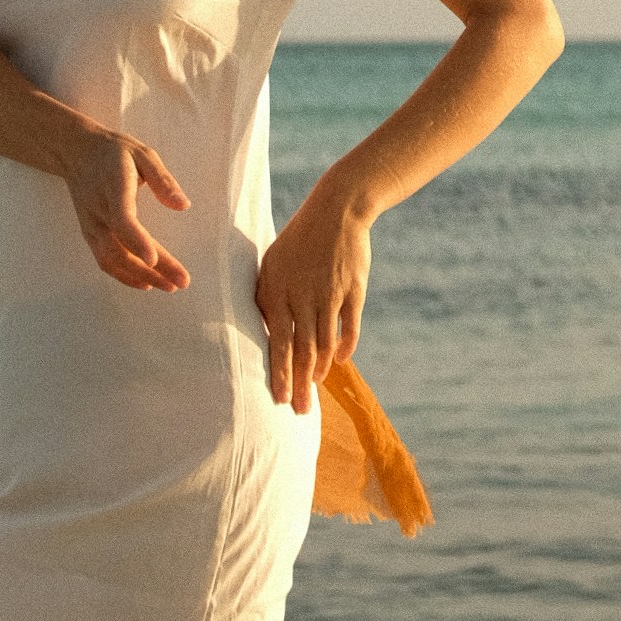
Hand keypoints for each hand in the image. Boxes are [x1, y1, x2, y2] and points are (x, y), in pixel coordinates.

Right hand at [67, 132, 190, 293]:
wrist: (75, 152)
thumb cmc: (114, 152)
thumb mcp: (143, 154)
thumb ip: (163, 180)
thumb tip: (183, 205)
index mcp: (113, 187)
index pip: (121, 219)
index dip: (136, 241)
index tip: (153, 259)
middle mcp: (98, 211)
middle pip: (120, 248)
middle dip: (151, 269)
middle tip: (181, 282)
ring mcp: (91, 225)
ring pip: (112, 260)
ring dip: (140, 277)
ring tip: (170, 285)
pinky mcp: (89, 234)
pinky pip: (105, 260)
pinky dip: (124, 276)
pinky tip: (146, 282)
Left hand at [255, 188, 370, 409]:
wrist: (337, 209)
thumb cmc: (298, 239)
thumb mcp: (273, 264)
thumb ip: (268, 298)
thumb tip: (266, 333)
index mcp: (278, 289)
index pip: (277, 342)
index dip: (279, 373)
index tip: (278, 399)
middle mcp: (303, 295)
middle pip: (301, 349)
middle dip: (299, 383)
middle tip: (298, 410)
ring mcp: (330, 293)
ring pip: (324, 342)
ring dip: (318, 369)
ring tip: (313, 388)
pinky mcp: (353, 290)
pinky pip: (349, 326)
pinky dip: (344, 346)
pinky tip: (337, 362)